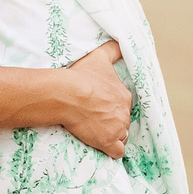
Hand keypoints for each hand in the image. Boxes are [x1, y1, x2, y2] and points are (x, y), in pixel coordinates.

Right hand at [61, 40, 130, 158]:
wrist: (68, 95)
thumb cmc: (81, 76)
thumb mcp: (99, 57)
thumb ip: (113, 50)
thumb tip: (121, 42)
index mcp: (124, 95)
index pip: (123, 105)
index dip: (112, 107)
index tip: (100, 107)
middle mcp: (124, 112)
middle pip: (122, 121)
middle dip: (112, 122)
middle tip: (96, 120)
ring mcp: (117, 128)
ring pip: (121, 136)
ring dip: (113, 136)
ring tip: (98, 133)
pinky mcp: (108, 142)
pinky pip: (117, 152)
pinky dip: (112, 151)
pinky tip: (105, 148)